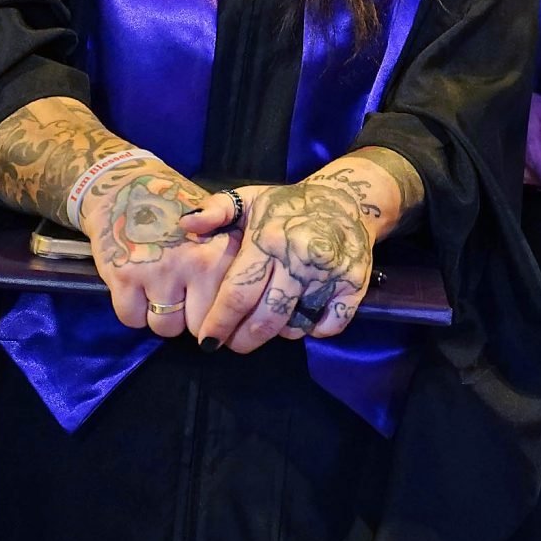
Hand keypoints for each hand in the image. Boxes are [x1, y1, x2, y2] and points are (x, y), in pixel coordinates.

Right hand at [76, 158, 236, 341]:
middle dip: (191, 319)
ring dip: (162, 317)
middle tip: (184, 297)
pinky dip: (133, 311)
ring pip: (166, 328)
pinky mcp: (124, 277)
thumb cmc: (179, 213)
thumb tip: (240, 317)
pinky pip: (132, 320)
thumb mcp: (219, 228)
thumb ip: (233, 268)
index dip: (222, 318)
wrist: (127, 188)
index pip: (232, 311)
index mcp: (224, 252)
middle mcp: (196, 263)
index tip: (213, 309)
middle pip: (199, 326)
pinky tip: (137, 287)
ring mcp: (159, 271)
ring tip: (161, 289)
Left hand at [185, 175, 376, 351]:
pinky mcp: (354, 283)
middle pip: (265, 319)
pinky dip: (313, 329)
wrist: (348, 198)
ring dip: (278, 334)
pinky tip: (302, 317)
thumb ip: (216, 210)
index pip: (237, 294)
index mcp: (269, 239)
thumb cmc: (289, 205)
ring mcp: (330, 272)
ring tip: (266, 324)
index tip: (207, 342)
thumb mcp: (250, 199)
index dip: (219, 324)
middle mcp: (300, 257)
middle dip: (243, 340)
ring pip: (296, 326)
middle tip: (233, 343)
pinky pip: (329, 325)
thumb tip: (186, 225)